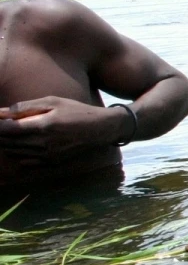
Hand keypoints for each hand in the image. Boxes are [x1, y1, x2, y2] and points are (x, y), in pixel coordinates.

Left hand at [0, 97, 127, 163]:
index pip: (7, 129)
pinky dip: (17, 154)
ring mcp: (48, 156)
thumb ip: (25, 107)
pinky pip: (25, 162)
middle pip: (8, 142)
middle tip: (0, 126)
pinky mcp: (52, 163)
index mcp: (43, 126)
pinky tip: (20, 145)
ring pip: (14, 153)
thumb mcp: (53, 102)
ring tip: (8, 134)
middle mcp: (44, 144)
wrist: (101, 129)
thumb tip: (1, 112)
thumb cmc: (76, 111)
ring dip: (6, 144)